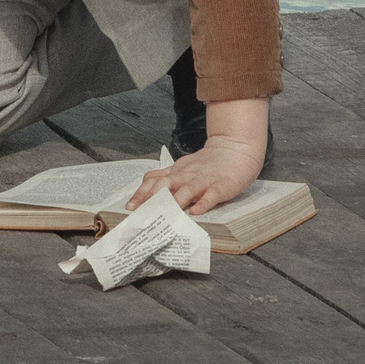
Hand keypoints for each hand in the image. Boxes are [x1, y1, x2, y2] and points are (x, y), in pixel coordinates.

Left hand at [128, 97, 266, 215]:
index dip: (141, 194)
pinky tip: (197, 212)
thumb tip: (143, 189)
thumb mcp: (180, 168)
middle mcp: (186, 177)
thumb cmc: (206, 164)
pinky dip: (203, 203)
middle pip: (165, 186)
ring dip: (175, 202)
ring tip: (165, 214)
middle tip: (142, 214)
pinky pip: (211, 195)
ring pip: (186, 190)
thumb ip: (163, 178)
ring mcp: (203, 181)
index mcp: (175, 173)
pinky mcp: (221, 186)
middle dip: (152, 200)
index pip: (153, 182)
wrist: (234, 149)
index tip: (130, 207)